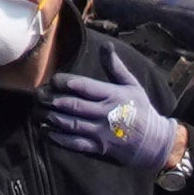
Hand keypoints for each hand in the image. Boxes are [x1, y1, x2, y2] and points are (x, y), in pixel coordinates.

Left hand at [43, 62, 182, 177]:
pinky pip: (74, 144)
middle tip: (38, 96)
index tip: (53, 81)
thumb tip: (106, 46)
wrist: (156, 143)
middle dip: (52, 100)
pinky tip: (46, 133)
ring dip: (50, 118)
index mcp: (112, 95)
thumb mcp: (133, 86)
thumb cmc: (142, 111)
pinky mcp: (99, 148)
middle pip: (72, 105)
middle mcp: (105, 113)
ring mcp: (101, 133)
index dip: (64, 82)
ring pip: (70, 124)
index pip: (83, 86)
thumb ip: (115, 67)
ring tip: (37, 113)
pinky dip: (58, 139)